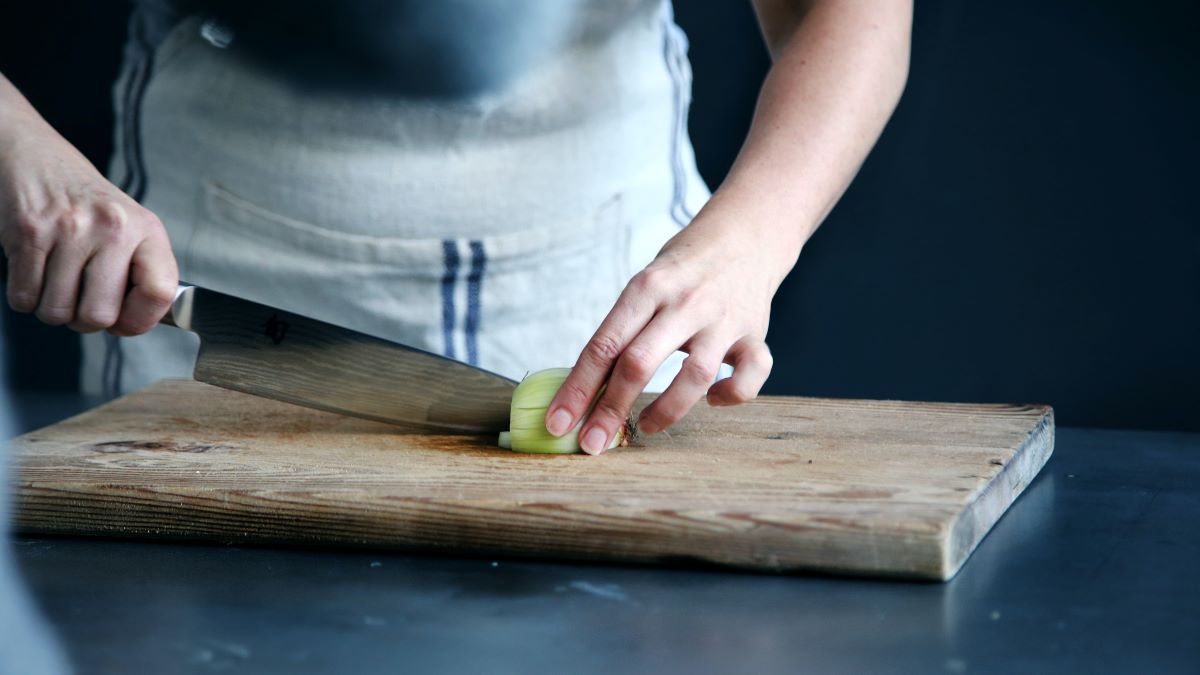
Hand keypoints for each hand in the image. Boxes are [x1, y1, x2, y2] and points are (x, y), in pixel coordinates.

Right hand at [0, 119, 177, 334]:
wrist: (37, 158)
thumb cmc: (87, 203)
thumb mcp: (131, 227)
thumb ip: (141, 272)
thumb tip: (134, 323)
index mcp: (146, 230)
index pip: (160, 293)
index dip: (140, 320)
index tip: (125, 320)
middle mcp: (112, 228)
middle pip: (99, 315)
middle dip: (85, 321)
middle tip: (81, 301)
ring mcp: (69, 230)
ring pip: (57, 312)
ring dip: (52, 309)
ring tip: (58, 282)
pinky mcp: (28, 233)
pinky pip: (24, 298)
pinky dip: (26, 296)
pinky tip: (36, 273)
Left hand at [545, 200, 796, 453]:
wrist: (745, 235)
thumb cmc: (682, 269)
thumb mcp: (645, 284)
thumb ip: (623, 330)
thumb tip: (583, 390)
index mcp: (647, 287)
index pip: (603, 345)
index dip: (578, 388)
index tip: (558, 422)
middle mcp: (684, 302)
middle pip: (639, 362)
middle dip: (610, 410)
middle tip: (592, 444)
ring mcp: (722, 319)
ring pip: (693, 376)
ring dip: (665, 410)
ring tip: (645, 426)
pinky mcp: (755, 334)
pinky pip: (751, 375)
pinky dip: (731, 395)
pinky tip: (713, 399)